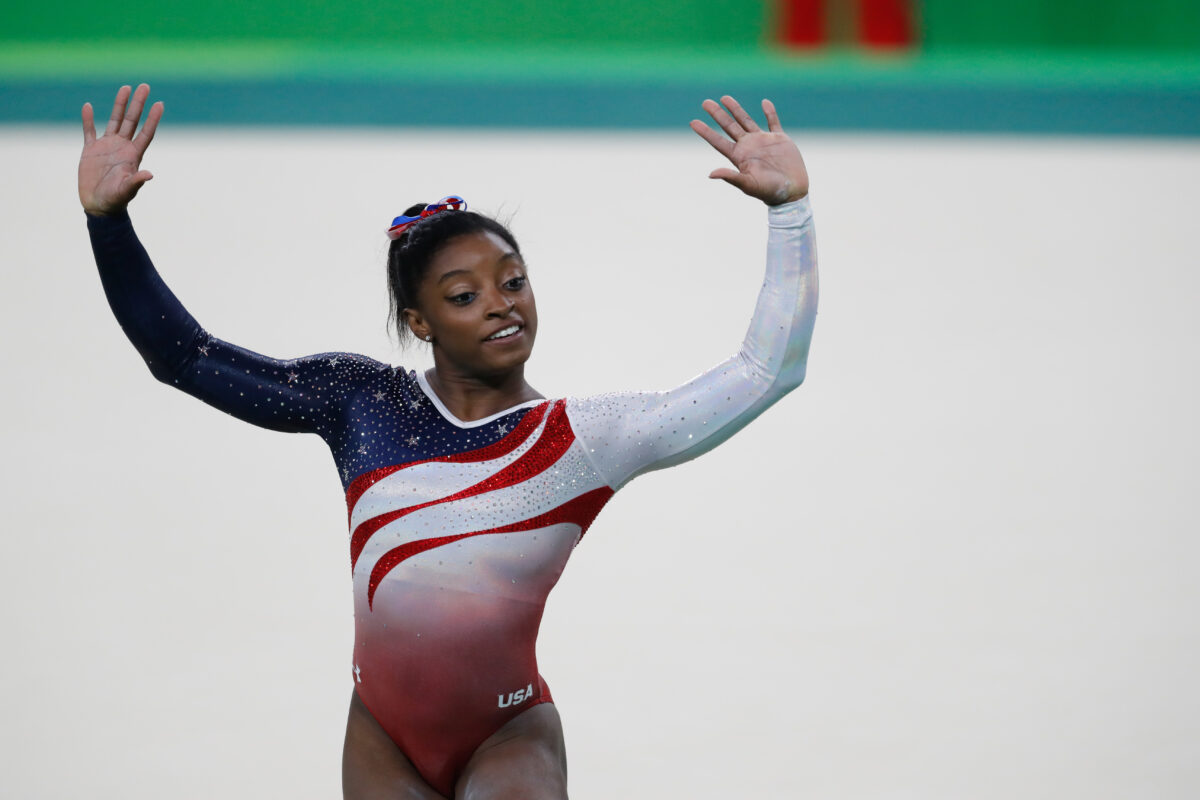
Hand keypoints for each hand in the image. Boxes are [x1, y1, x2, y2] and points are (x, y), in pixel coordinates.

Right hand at [79, 84, 163, 215]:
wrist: (98, 206)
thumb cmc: (115, 200)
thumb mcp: (127, 190)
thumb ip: (137, 181)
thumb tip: (150, 174)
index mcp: (133, 155)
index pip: (146, 133)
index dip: (153, 119)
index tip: (160, 103)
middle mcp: (122, 147)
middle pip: (132, 121)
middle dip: (138, 104)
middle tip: (145, 86)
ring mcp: (107, 146)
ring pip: (115, 120)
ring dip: (120, 105)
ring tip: (125, 88)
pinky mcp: (91, 150)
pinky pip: (89, 131)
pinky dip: (88, 119)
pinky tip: (89, 106)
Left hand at [690, 95, 808, 205]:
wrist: (792, 192)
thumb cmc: (769, 192)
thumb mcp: (748, 185)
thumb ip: (731, 177)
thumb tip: (710, 174)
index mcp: (739, 157)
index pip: (718, 141)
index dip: (705, 132)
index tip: (692, 122)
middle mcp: (748, 147)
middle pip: (729, 126)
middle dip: (717, 114)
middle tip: (705, 102)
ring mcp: (763, 141)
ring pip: (746, 120)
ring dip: (736, 109)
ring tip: (724, 98)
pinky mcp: (779, 139)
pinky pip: (773, 121)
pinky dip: (769, 112)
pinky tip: (764, 102)